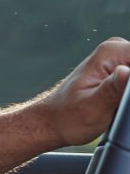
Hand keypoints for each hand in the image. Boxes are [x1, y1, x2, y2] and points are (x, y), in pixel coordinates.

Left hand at [0, 37, 129, 173]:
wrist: (52, 122)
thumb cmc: (68, 118)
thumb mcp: (93, 107)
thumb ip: (113, 88)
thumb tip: (126, 71)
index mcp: (109, 52)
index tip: (123, 96)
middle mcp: (114, 50)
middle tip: (116, 103)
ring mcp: (116, 60)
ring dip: (129, 92)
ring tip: (113, 104)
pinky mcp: (118, 71)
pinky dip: (127, 92)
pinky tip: (115, 103)